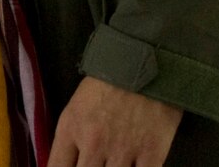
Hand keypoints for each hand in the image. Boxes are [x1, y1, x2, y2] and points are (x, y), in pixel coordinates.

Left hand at [47, 76, 181, 166]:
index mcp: (70, 129)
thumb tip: (66, 166)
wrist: (143, 63)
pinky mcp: (152, 154)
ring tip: (113, 165)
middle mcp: (93, 144)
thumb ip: (69, 140)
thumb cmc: (106, 83)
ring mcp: (123, 151)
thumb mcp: (76, 108)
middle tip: (96, 164)